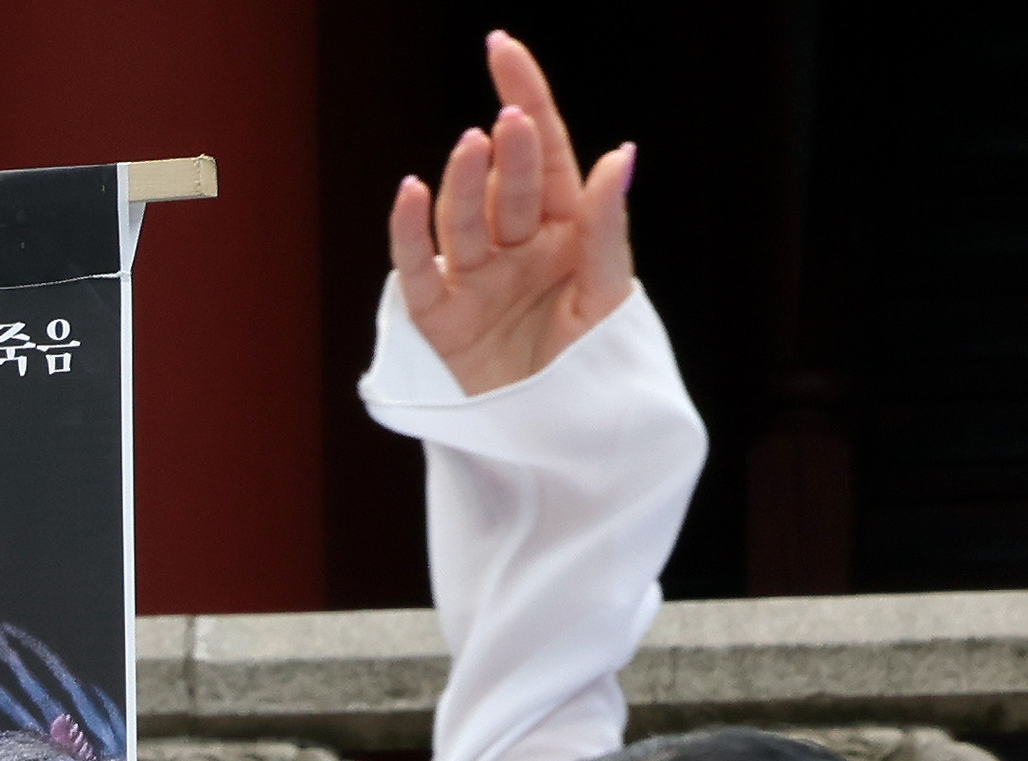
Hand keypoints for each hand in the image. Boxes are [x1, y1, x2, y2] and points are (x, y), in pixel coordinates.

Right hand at [387, 31, 634, 397]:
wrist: (561, 442)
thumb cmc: (592, 369)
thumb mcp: (609, 295)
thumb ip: (607, 227)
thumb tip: (619, 156)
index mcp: (565, 229)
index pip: (548, 151)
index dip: (526, 97)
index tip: (501, 50)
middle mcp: (517, 245)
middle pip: (509, 183)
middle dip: (509, 150)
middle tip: (509, 123)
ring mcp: (475, 278)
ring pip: (465, 217)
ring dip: (465, 181)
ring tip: (471, 146)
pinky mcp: (439, 317)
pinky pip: (420, 267)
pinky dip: (410, 232)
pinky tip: (409, 192)